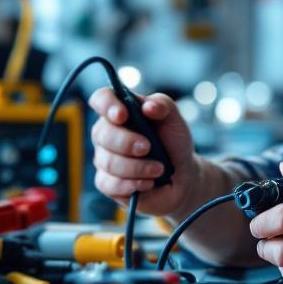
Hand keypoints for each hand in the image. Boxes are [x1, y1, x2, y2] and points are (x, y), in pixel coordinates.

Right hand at [88, 87, 198, 216]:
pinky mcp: (107, 183)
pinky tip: (148, 183)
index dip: (106, 105)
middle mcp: (107, 134)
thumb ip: (163, 105)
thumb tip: (148, 107)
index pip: (101, 99)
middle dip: (126, 142)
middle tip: (148, 147)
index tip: (122, 115)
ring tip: (159, 169)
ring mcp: (104, 158)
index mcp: (119, 112)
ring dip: (137, 167)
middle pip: (101, 134)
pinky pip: (109, 184)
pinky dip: (132, 184)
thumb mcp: (174, 118)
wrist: (181, 175)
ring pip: (108, 162)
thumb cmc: (173, 142)